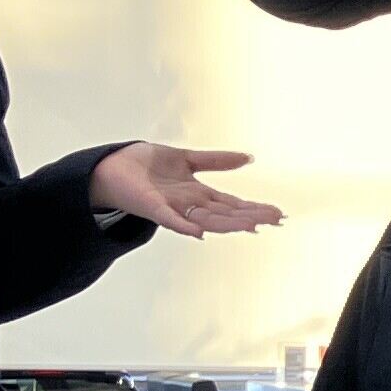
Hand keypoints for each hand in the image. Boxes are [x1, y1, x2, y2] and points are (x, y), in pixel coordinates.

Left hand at [89, 144, 282, 237]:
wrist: (113, 166)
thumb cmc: (146, 165)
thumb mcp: (188, 159)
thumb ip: (217, 160)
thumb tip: (249, 158)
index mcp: (199, 194)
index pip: (233, 203)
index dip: (254, 207)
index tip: (277, 212)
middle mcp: (190, 205)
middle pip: (226, 213)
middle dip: (251, 216)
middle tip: (276, 220)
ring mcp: (174, 208)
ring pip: (206, 219)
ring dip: (228, 224)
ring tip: (252, 226)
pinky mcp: (153, 208)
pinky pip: (172, 220)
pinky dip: (186, 226)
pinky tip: (201, 232)